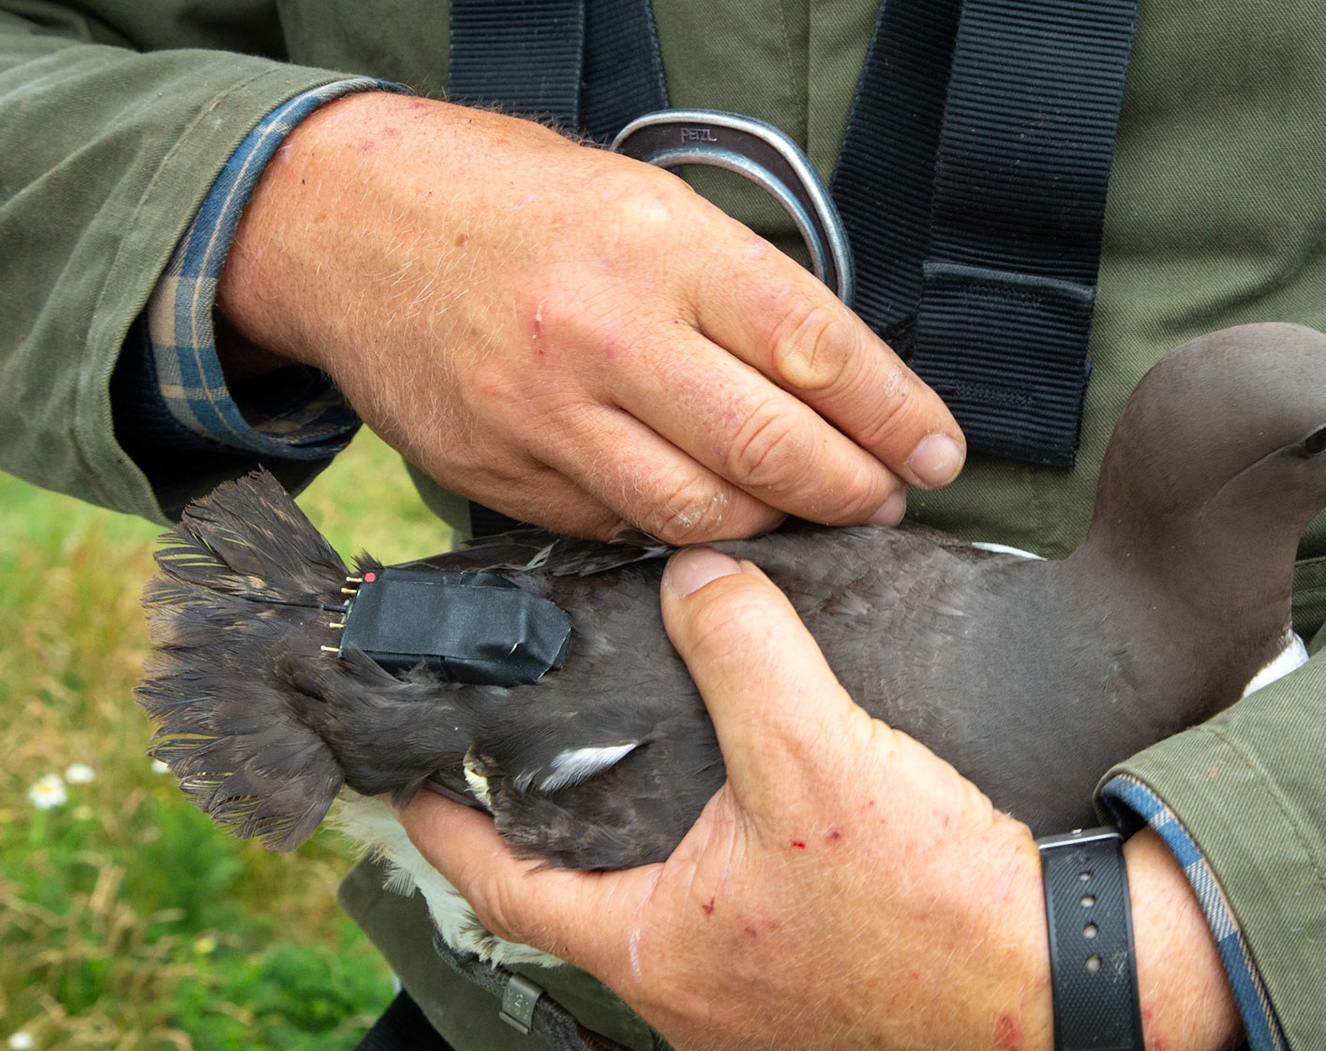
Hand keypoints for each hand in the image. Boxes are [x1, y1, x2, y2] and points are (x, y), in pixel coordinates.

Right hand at [217, 93, 964, 541]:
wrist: (351, 224)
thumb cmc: (517, 206)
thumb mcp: (648, 206)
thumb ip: (742, 295)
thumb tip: (842, 386)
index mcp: (663, 252)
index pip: (819, 350)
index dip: (897, 417)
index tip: (938, 452)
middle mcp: (608, 336)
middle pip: (771, 452)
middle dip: (854, 491)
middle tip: (885, 499)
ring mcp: (548, 415)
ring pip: (701, 516)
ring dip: (775, 528)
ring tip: (806, 513)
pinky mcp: (503, 474)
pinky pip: (620, 530)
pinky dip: (677, 533)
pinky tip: (705, 514)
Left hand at [403, 548, 1243, 1050]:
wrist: (1065, 990)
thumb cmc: (932, 900)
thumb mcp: (818, 751)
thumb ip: (746, 651)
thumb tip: (699, 577)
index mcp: (661, 957)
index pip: (506, 892)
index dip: (450, 829)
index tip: (415, 784)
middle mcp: (697, 1010)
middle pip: (593, 914)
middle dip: (566, 844)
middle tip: (549, 769)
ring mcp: (766, 1027)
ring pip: (677, 933)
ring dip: (660, 866)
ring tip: (665, 787)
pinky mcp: (833, 1020)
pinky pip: (750, 950)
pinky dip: (735, 891)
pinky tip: (775, 838)